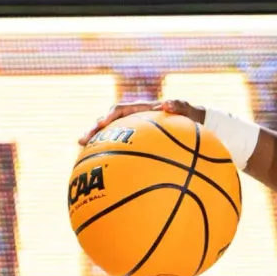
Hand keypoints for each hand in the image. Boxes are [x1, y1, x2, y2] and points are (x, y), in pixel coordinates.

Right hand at [79, 99, 203, 145]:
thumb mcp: (188, 109)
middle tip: (81, 140)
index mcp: (141, 109)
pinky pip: (119, 148)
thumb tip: (166, 104)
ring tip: (81, 154)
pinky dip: (110, 156)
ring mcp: (133, 132)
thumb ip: (179, 105)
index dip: (109, 115)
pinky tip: (103, 171)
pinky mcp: (135, 143)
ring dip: (95, 143)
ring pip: (109, 135)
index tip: (102, 124)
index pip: (120, 109)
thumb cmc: (190, 116)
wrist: (195, 123)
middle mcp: (133, 119)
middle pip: (108, 122)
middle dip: (93, 130)